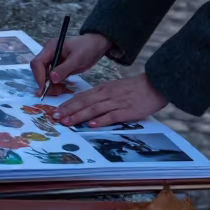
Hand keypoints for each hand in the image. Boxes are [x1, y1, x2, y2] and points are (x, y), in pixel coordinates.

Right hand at [30, 33, 110, 93]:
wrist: (96, 46)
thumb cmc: (88, 48)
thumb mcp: (77, 59)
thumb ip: (64, 69)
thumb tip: (51, 79)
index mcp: (51, 48)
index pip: (37, 63)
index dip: (39, 77)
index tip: (44, 89)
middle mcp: (48, 54)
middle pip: (39, 71)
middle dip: (45, 83)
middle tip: (57, 92)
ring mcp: (52, 61)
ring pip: (45, 77)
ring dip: (51, 86)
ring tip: (63, 90)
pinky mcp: (57, 68)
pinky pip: (52, 79)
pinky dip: (56, 86)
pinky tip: (64, 88)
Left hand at [53, 74, 167, 127]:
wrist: (154, 85)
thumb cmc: (134, 88)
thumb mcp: (115, 87)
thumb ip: (102, 95)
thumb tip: (87, 105)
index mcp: (103, 88)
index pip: (81, 96)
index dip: (68, 104)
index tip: (56, 110)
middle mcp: (107, 94)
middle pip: (84, 102)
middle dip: (68, 110)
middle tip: (56, 118)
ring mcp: (116, 102)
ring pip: (93, 109)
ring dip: (79, 116)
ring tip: (67, 122)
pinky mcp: (126, 111)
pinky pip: (111, 116)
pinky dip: (100, 120)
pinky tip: (90, 125)